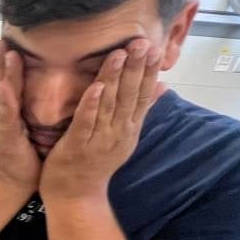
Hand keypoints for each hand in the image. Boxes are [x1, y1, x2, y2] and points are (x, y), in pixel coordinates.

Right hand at [0, 42, 40, 191]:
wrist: (17, 181)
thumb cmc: (24, 152)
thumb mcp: (24, 121)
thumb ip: (25, 102)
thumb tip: (33, 81)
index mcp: (2, 110)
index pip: (1, 80)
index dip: (1, 60)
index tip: (4, 38)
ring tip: (1, 52)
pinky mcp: (5, 137)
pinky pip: (4, 116)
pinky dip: (3, 101)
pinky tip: (1, 87)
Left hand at [39, 39, 162, 202]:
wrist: (77, 197)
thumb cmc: (96, 163)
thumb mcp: (124, 136)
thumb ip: (140, 110)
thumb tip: (162, 86)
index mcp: (129, 128)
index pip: (143, 95)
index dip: (149, 71)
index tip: (155, 47)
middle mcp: (118, 132)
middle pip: (130, 96)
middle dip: (136, 68)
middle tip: (142, 42)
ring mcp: (99, 140)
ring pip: (109, 105)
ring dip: (114, 78)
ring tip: (120, 54)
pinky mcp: (77, 147)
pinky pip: (85, 123)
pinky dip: (91, 105)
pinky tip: (95, 86)